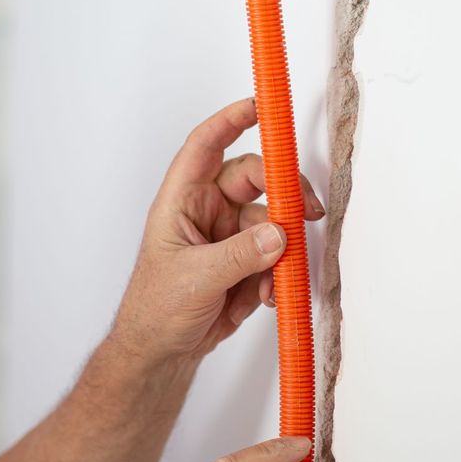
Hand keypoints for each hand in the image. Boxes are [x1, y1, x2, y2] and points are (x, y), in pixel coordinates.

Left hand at [112, 98, 323, 361]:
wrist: (162, 354)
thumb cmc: (155, 310)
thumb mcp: (195, 279)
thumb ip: (239, 255)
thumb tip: (278, 233)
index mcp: (182, 200)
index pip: (205, 146)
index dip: (230, 120)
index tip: (260, 107)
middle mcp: (207, 210)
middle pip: (254, 178)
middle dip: (283, 192)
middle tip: (305, 212)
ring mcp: (229, 235)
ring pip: (273, 219)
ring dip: (282, 248)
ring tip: (275, 279)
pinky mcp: (247, 260)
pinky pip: (277, 254)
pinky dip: (280, 273)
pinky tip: (267, 296)